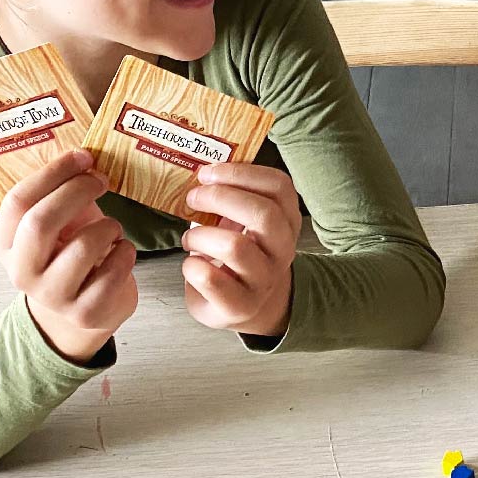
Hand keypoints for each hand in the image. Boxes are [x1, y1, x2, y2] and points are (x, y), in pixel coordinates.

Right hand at [0, 149, 136, 362]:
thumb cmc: (72, 255)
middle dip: (77, 192)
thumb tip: (84, 156)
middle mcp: (23, 272)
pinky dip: (126, 254)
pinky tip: (123, 252)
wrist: (82, 312)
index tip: (82, 157)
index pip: (19, 201)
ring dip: (108, 227)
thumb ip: (63, 196)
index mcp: (8, 244)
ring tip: (112, 229)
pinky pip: (113, 272)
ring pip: (83, 247)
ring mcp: (54, 296)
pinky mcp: (86, 313)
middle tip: (101, 180)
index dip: (52, 173)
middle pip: (42, 221)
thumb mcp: (61, 225)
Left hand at [180, 162, 299, 337]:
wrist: (245, 306)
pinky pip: (210, 278)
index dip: (241, 173)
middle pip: (264, 214)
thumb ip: (233, 198)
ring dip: (200, 236)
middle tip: (193, 198)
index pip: (279, 187)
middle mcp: (282, 250)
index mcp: (286, 222)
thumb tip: (202, 170)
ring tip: (191, 238)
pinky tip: (191, 265)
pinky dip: (191, 266)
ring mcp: (263, 280)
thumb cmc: (238, 256)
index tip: (208, 173)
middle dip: (220, 198)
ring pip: (235, 246)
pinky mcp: (240, 305)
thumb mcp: (245, 224)